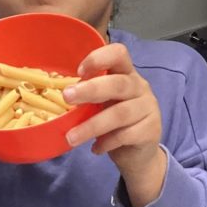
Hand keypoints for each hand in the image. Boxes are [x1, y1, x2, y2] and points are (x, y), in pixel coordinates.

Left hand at [63, 43, 166, 206]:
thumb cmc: (116, 122)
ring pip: (120, 114)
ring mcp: (148, 109)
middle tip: (67, 97)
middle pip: (118, 84)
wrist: (140, 153)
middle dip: (91, 90)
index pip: (119, 54)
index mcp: (126, 74)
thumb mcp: (104, 103)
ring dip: (91, 126)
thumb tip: (56, 96)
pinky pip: (126, 135)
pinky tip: (95, 149)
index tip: (79, 71)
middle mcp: (140, 87)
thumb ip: (89, 95)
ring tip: (71, 138)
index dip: (99, 58)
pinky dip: (106, 142)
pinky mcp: (151, 131)